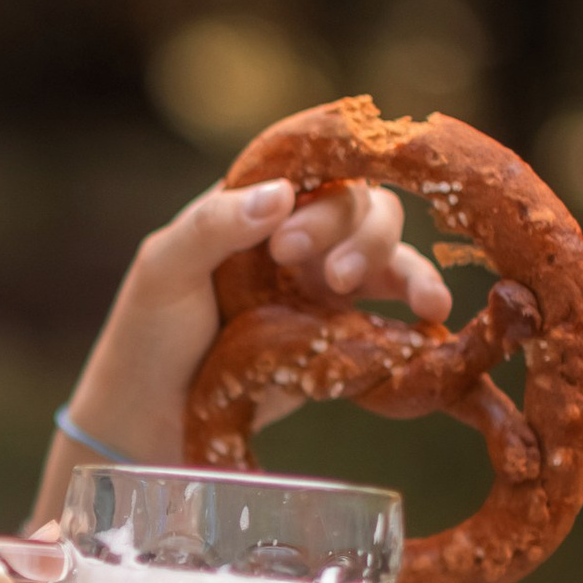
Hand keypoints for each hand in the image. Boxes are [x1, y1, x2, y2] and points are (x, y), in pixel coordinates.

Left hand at [60, 170, 451, 470]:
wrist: (153, 415)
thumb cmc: (149, 333)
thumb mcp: (164, 269)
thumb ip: (213, 227)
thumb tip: (279, 196)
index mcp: (251, 203)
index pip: (309, 168)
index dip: (318, 191)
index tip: (289, 240)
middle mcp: (295, 230)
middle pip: (357, 203)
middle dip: (353, 233)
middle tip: (325, 277)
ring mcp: (321, 278)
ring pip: (385, 245)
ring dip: (399, 262)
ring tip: (410, 298)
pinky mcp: (341, 324)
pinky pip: (392, 301)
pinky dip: (418, 298)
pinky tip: (433, 313)